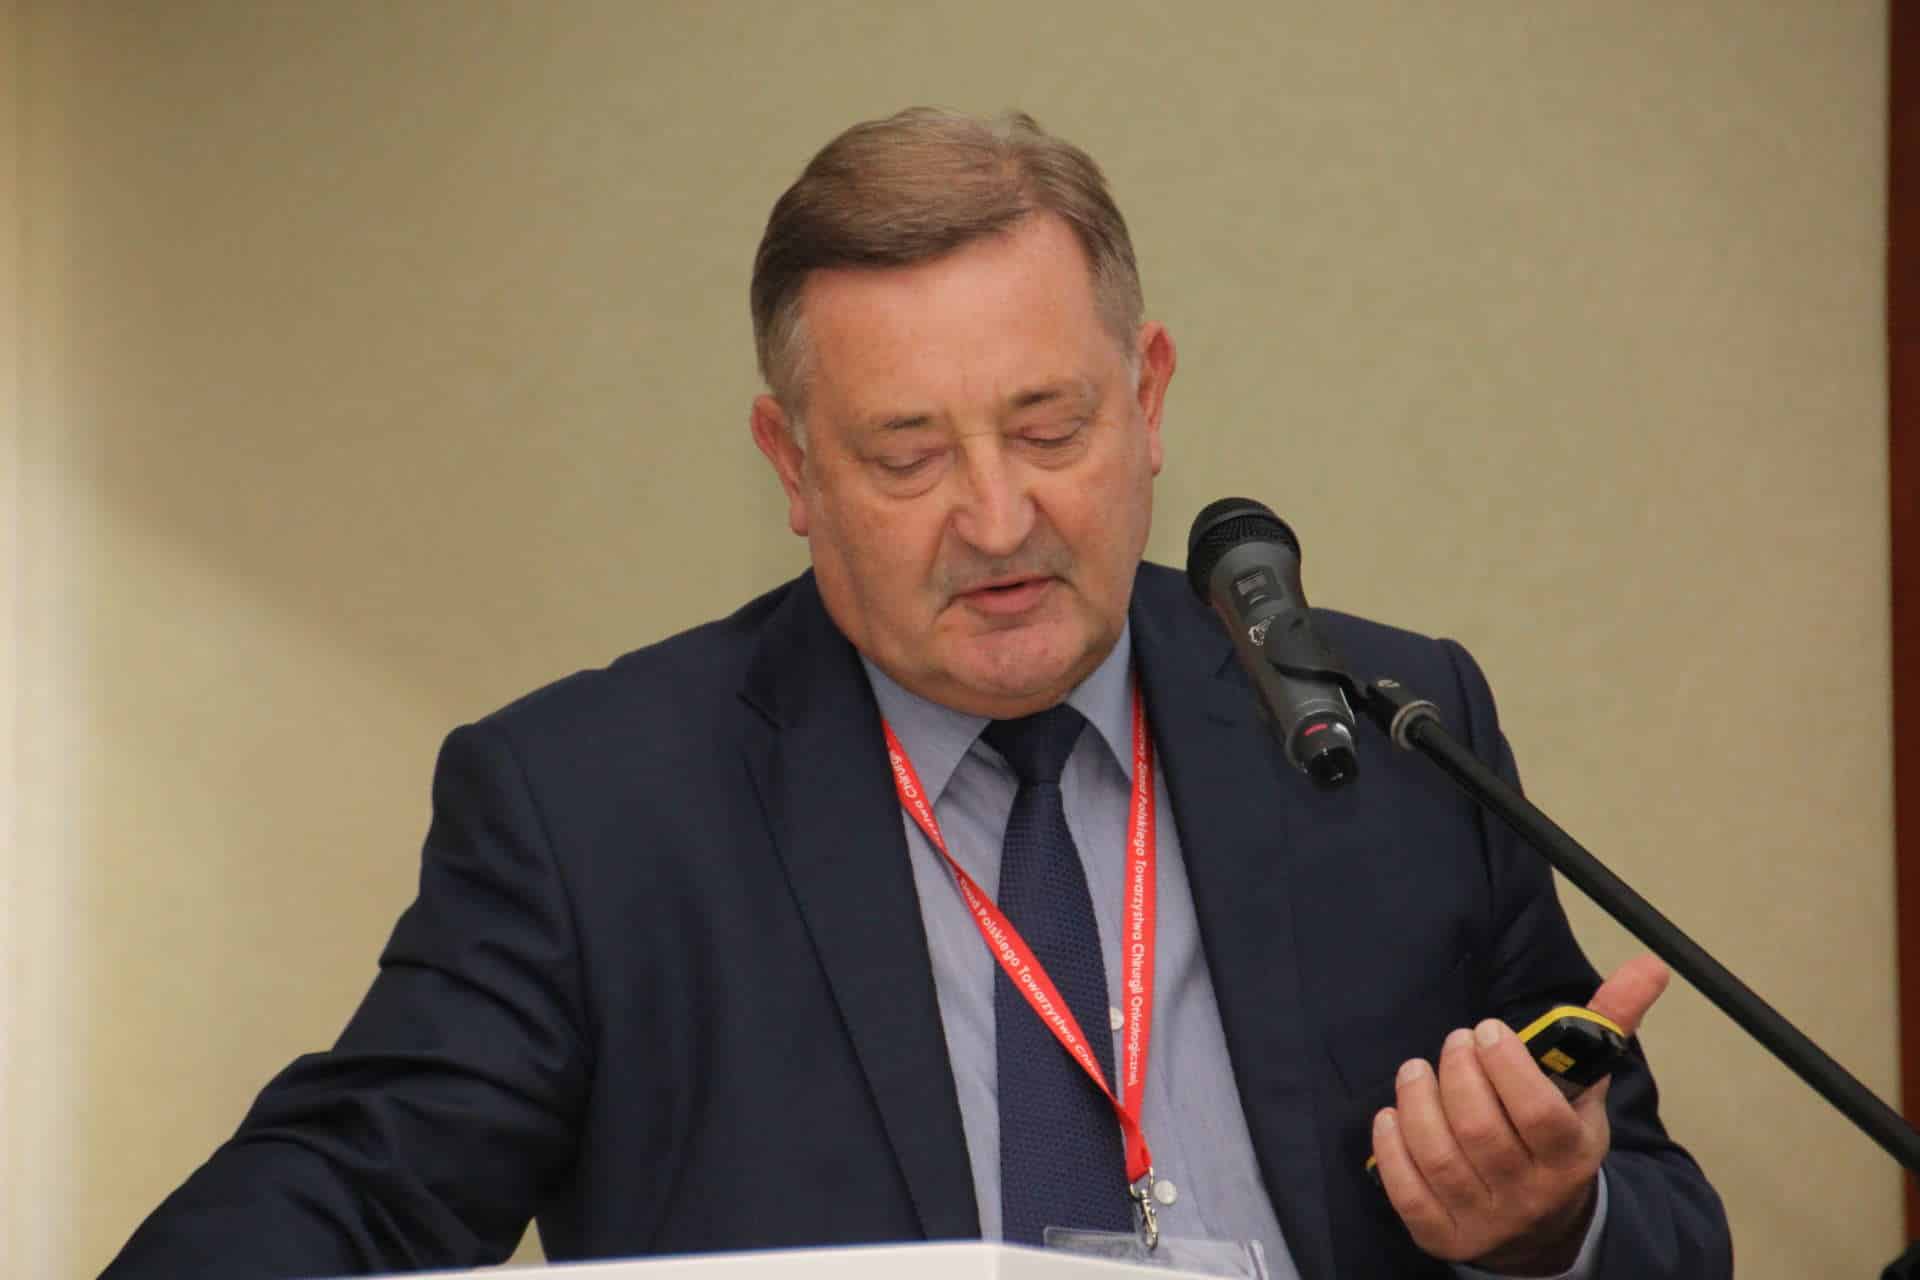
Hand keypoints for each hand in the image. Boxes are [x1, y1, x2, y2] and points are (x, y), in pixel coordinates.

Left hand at [1370, 954, 1670, 1273]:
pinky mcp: (1441, 1234)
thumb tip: (1649, 965)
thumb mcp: (1585, 1089)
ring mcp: (1483, 1218)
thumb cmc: (1556, 1139)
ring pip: (1440, 1156)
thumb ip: (1606, 1026)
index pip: (1539, 1114)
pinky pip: (1406, 1192)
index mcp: (1570, 1155)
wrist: (1541, 1228)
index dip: (1506, 1066)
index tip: (1486, 1030)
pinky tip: (1391, 1115)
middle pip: (1481, 1130)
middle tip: (1454, 1041)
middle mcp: (1529, 1193)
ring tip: (1416, 1070)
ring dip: (1418, 1102)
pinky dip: (1391, 1148)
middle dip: (1458, 1074)